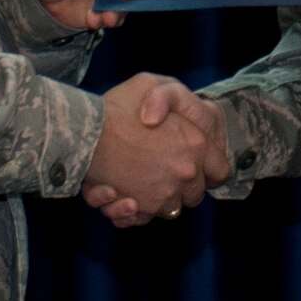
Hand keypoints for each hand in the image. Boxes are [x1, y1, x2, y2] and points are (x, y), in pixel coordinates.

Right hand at [83, 81, 230, 228]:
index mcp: (196, 145)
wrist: (80, 132)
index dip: (211, 169)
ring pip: (170, 208)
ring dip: (157, 198)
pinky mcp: (138, 210)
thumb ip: (171, 96)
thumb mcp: (151, 82)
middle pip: (195, 194)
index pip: (221, 171)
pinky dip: (131, 211)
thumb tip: (169, 120)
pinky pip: (143, 218)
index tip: (198, 165)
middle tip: (162, 170)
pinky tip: (118, 194)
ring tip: (136, 180)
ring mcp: (162, 195)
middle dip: (183, 186)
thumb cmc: (115, 106)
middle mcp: (185, 175)